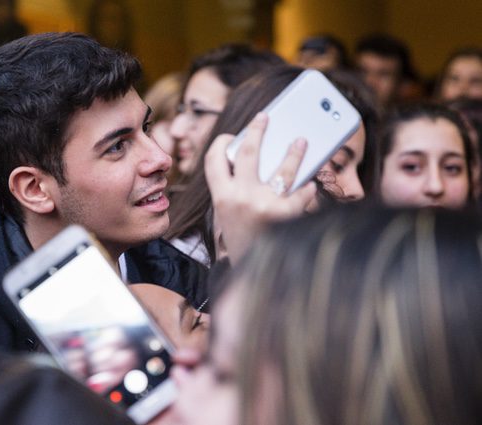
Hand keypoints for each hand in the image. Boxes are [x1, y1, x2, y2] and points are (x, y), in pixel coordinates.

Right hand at [204, 112, 315, 263]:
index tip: (230, 136)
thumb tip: (263, 158)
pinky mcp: (287, 214)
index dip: (221, 143)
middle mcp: (240, 198)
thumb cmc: (244, 241)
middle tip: (265, 117)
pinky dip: (308, 187)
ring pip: (283, 168)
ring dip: (294, 152)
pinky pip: (302, 192)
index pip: (214, 160)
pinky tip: (311, 182)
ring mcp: (264, 205)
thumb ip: (237, 190)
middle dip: (258, 130)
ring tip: (300, 141)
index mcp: (221, 198)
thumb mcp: (229, 217)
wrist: (254, 275)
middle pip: (249, 152)